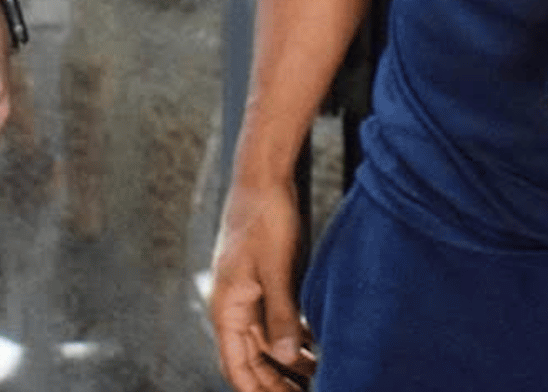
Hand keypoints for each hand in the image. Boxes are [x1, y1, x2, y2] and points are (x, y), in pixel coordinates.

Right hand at [209, 180, 317, 391]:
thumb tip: (286, 356)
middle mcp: (235, 305)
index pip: (236, 366)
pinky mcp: (264, 280)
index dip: (257, 391)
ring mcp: (249, 293)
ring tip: (319, 376)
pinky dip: (294, 335)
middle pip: (252, 359)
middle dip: (276, 383)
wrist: (263, 176)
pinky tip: (317, 344)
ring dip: (289, 361)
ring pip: (267, 341)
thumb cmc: (264, 218)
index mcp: (228, 306)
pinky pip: (276, 319)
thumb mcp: (276, 268)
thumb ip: (280, 314)